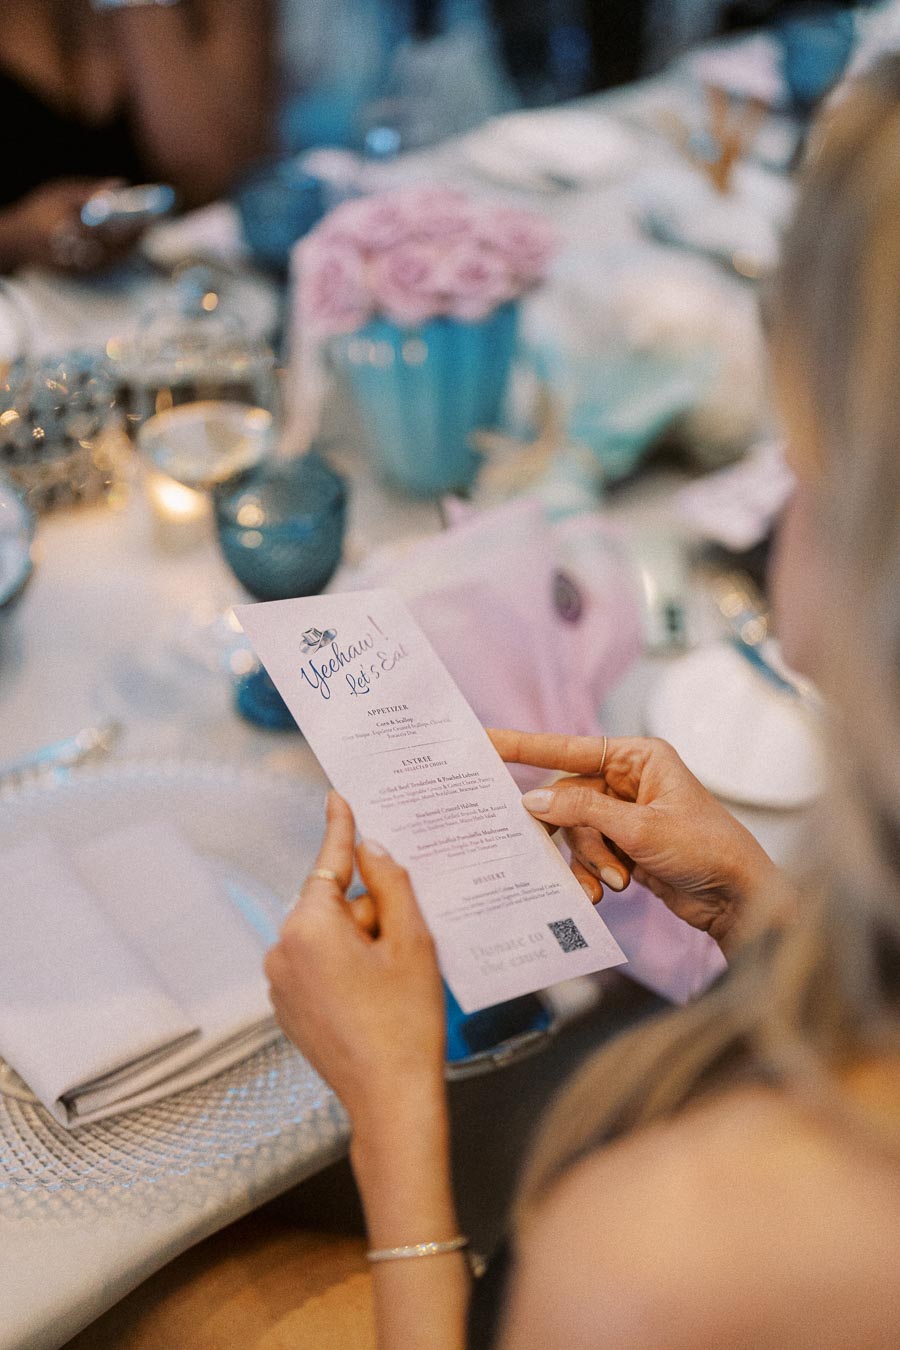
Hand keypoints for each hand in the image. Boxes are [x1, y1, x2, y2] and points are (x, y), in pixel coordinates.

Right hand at [0, 179, 143, 273]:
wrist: (18, 241)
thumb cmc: (40, 210)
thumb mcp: (61, 191)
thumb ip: (90, 189)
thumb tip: (122, 185)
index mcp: (68, 223)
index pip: (110, 223)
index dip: (132, 220)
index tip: (150, 213)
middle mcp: (72, 247)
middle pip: (115, 244)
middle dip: (136, 234)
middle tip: (152, 224)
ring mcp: (76, 264)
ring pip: (114, 258)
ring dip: (132, 247)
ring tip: (143, 233)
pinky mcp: (78, 275)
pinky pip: (106, 267)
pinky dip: (121, 256)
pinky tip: (130, 247)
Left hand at [265, 792, 445, 1129]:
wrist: (390, 1102)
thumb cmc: (406, 1021)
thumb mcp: (411, 941)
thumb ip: (391, 884)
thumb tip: (371, 848)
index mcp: (309, 927)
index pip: (329, 864)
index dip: (340, 829)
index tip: (338, 797)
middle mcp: (282, 949)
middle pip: (333, 904)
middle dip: (370, 912)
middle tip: (408, 943)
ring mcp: (279, 982)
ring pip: (327, 936)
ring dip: (361, 941)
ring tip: (396, 979)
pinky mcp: (287, 1007)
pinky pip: (318, 965)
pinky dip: (346, 967)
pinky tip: (378, 996)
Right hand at [489, 730, 779, 956]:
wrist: (739, 898)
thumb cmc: (707, 850)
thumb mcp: (641, 828)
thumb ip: (583, 812)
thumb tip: (534, 799)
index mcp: (638, 757)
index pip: (568, 748)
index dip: (522, 746)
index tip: (484, 740)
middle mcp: (628, 779)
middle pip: (568, 798)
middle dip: (574, 833)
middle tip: (559, 852)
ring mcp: (625, 813)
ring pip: (576, 831)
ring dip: (589, 859)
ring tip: (614, 881)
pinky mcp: (624, 844)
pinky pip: (588, 853)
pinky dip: (593, 872)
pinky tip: (607, 892)